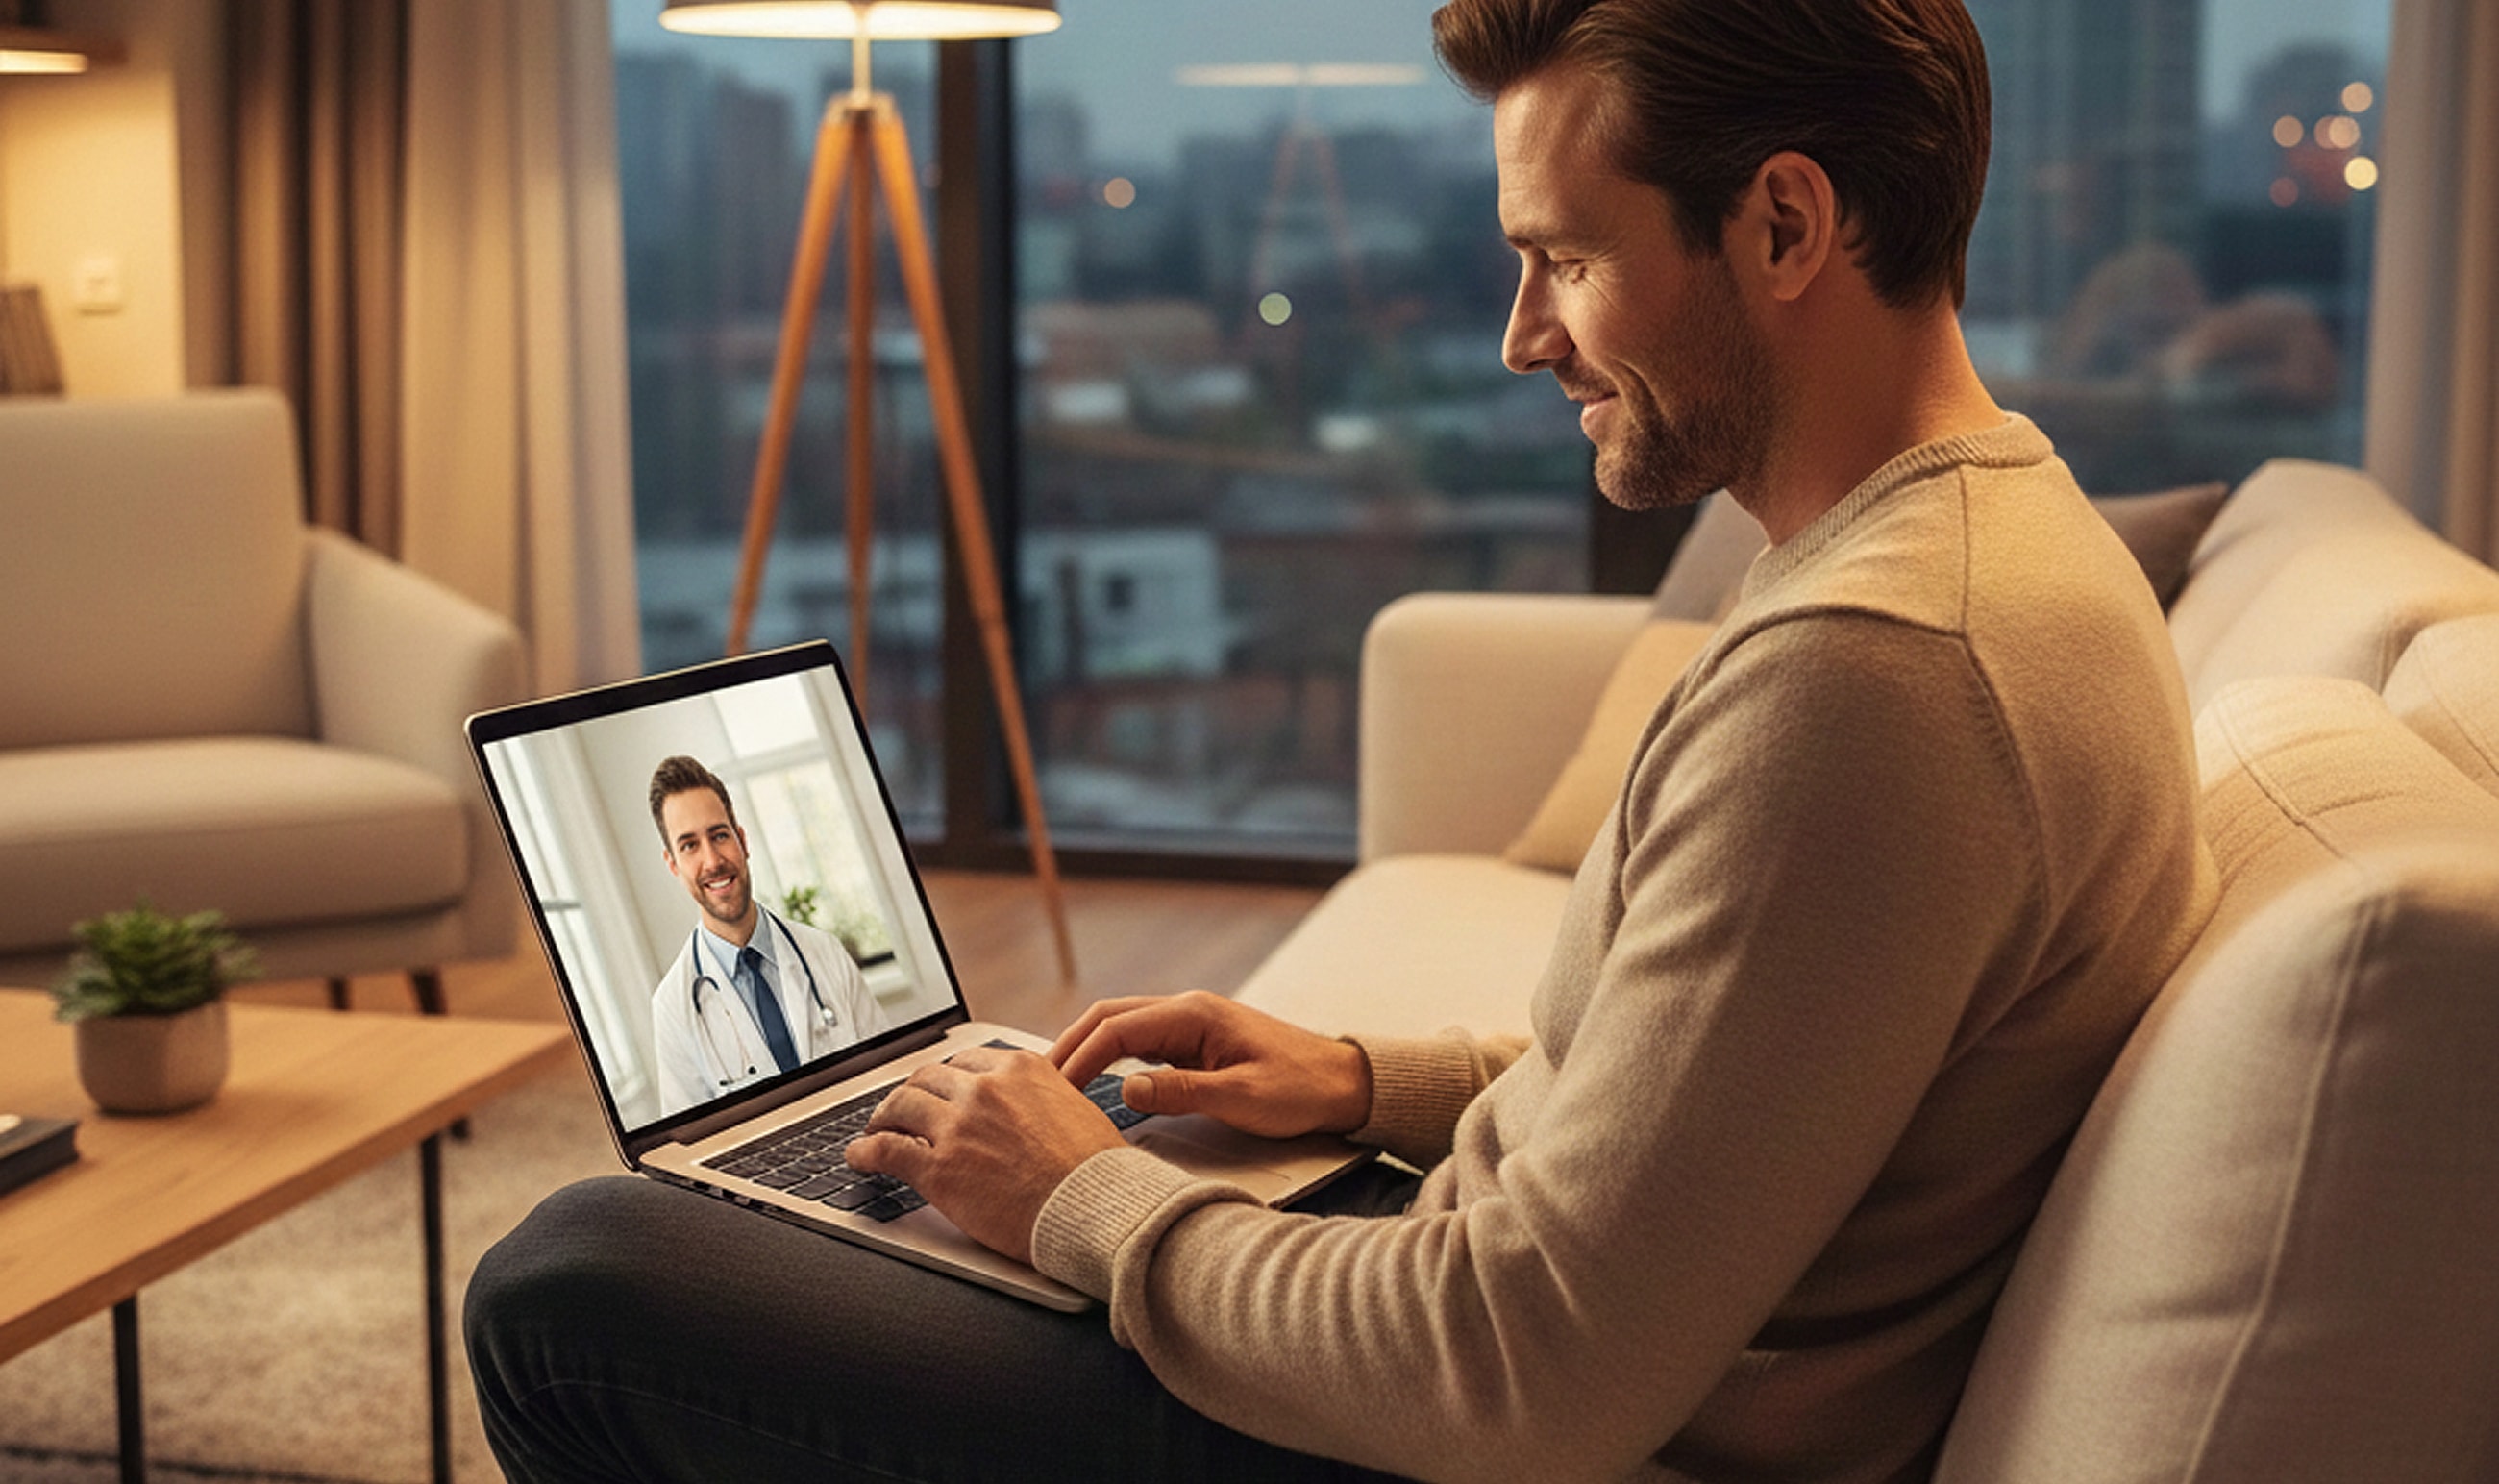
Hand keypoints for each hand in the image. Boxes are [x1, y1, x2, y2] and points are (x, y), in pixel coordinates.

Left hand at [844, 1047, 1127, 1264]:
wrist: (1098, 1207)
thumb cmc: (1097, 1171)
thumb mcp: (1075, 1108)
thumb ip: (1041, 1098)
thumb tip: (1029, 1108)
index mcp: (1020, 1069)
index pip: (965, 1061)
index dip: (946, 1079)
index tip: (940, 1090)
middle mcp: (985, 1089)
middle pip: (928, 1078)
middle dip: (912, 1094)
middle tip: (903, 1110)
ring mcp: (958, 1126)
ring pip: (901, 1106)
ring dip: (883, 1118)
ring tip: (876, 1130)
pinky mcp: (939, 1168)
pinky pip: (887, 1150)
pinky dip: (865, 1151)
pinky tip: (858, 1157)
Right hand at [1049, 991, 1372, 1139]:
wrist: (1344, 1083)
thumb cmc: (1301, 1089)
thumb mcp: (1242, 1098)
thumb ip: (1183, 1093)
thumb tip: (1125, 1090)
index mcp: (1195, 1014)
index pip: (1117, 1029)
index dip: (1080, 1058)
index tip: (1054, 1090)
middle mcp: (1188, 1010)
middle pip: (1111, 1017)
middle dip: (1071, 1046)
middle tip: (1039, 1083)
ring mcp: (1192, 1023)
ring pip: (1123, 1026)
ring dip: (1089, 1049)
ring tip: (1058, 1084)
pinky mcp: (1198, 1041)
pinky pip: (1142, 1042)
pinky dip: (1111, 1056)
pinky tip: (1098, 1081)